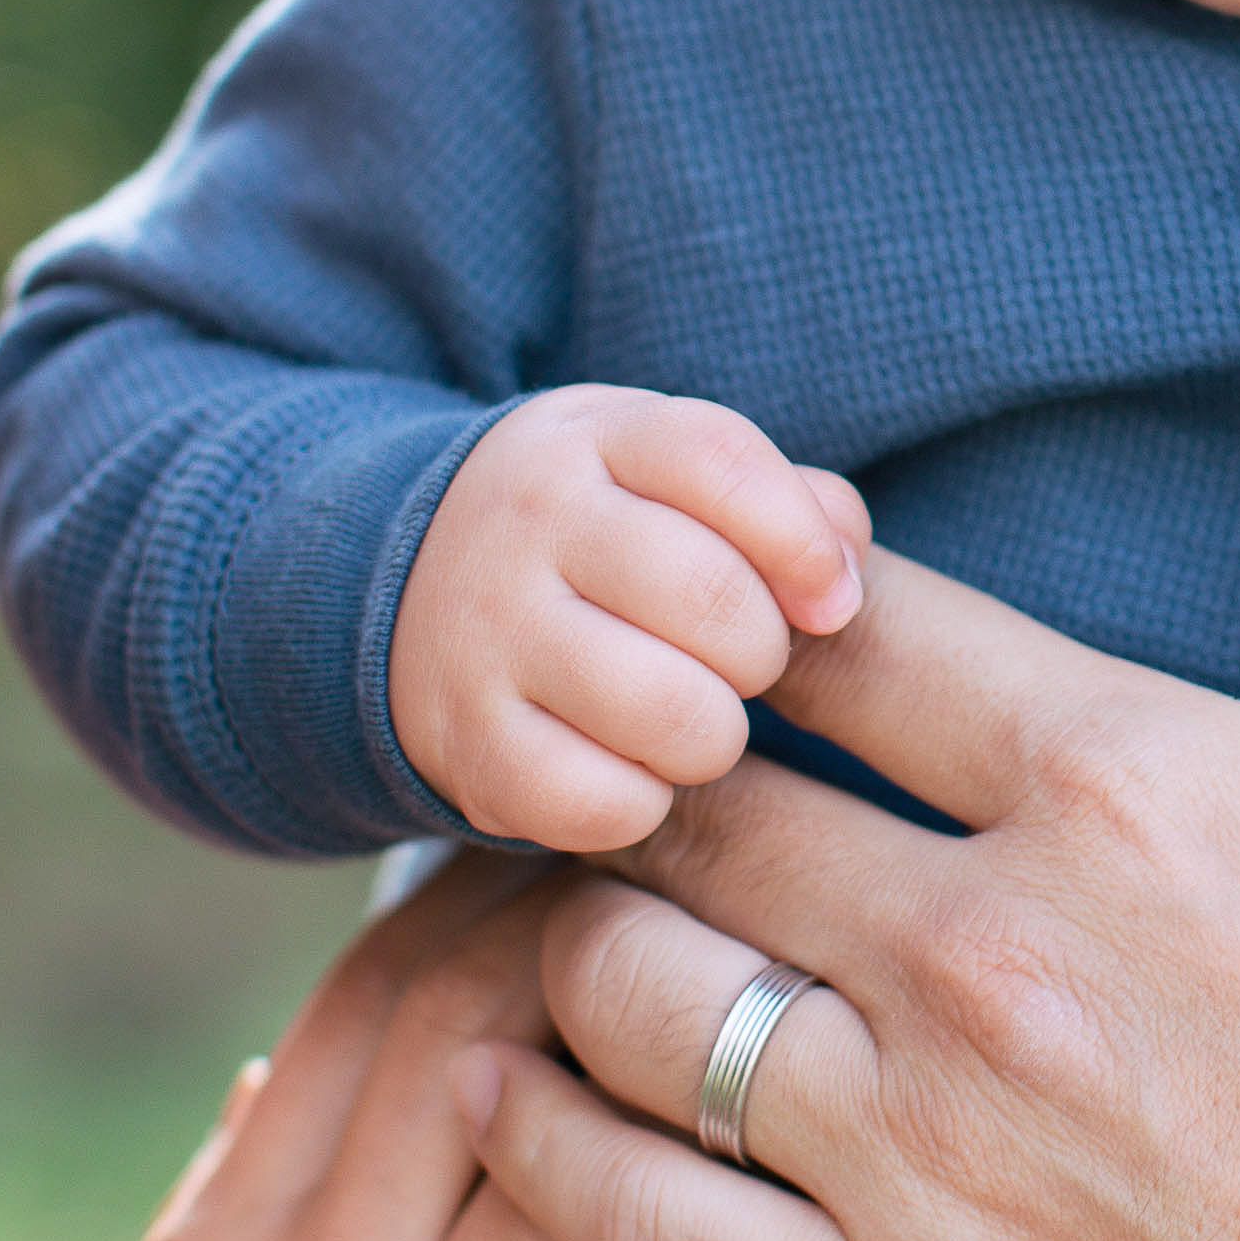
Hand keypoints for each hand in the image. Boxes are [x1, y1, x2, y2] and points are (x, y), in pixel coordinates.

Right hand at [0, 860, 778, 1240]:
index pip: (368, 1005)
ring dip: (717, 1092)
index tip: (605, 845)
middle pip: (485, 1046)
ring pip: (590, 1190)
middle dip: (624, 936)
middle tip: (760, 883)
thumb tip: (281, 1078)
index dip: (493, 896)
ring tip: (854, 1031)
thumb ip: (212, 1234)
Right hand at [389, 385, 869, 856]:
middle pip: (712, 598)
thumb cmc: (595, 540)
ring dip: (713, 738)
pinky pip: (604, 803)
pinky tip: (624, 769)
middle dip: (760, 652)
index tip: (829, 601)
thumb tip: (841, 585)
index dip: (804, 543)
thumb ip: (784, 505)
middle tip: (733, 664)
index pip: (721, 462)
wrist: (399, 592)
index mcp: (594, 438)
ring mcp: (486, 634)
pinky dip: (641, 803)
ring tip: (687, 719)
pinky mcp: (466, 746)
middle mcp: (528, 524)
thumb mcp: (670, 481)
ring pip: (672, 713)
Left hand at [456, 223, 1239, 1240]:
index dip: (771, 599)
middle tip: (635, 758)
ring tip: (606, 914)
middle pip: (691, 789)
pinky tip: (526, 1091)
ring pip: (615, 983)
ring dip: (584, 929)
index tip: (764, 618)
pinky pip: (620, 1212)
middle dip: (649, 753)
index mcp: (1131, 785)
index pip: (840, 628)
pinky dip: (540, 1133)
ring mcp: (921, 1163)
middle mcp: (989, 956)